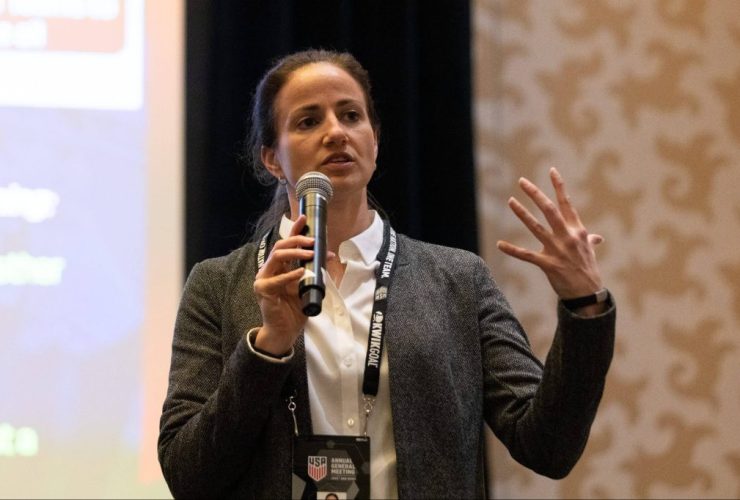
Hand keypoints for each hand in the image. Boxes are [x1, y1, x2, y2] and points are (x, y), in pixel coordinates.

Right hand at [253, 215, 313, 354]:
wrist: (285, 330)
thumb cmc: (294, 309)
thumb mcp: (308, 286)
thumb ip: (315, 271)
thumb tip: (330, 256)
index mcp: (280, 266)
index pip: (286, 243)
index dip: (294, 229)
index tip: (304, 217)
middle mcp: (270, 269)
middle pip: (281, 246)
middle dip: (298, 239)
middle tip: (313, 240)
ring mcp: (264, 279)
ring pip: (277, 256)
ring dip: (296, 252)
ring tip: (310, 253)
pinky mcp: (263, 290)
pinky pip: (277, 279)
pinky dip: (290, 275)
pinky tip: (301, 273)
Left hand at [497, 167, 603, 301]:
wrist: (588, 294)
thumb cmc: (588, 271)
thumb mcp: (589, 252)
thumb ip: (589, 241)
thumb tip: (596, 238)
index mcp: (577, 230)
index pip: (566, 203)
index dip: (559, 186)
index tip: (551, 170)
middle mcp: (568, 236)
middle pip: (549, 209)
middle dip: (535, 194)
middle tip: (522, 181)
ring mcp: (557, 250)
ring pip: (536, 227)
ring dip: (522, 213)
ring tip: (510, 201)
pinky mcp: (548, 264)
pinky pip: (526, 255)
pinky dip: (512, 250)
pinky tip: (499, 244)